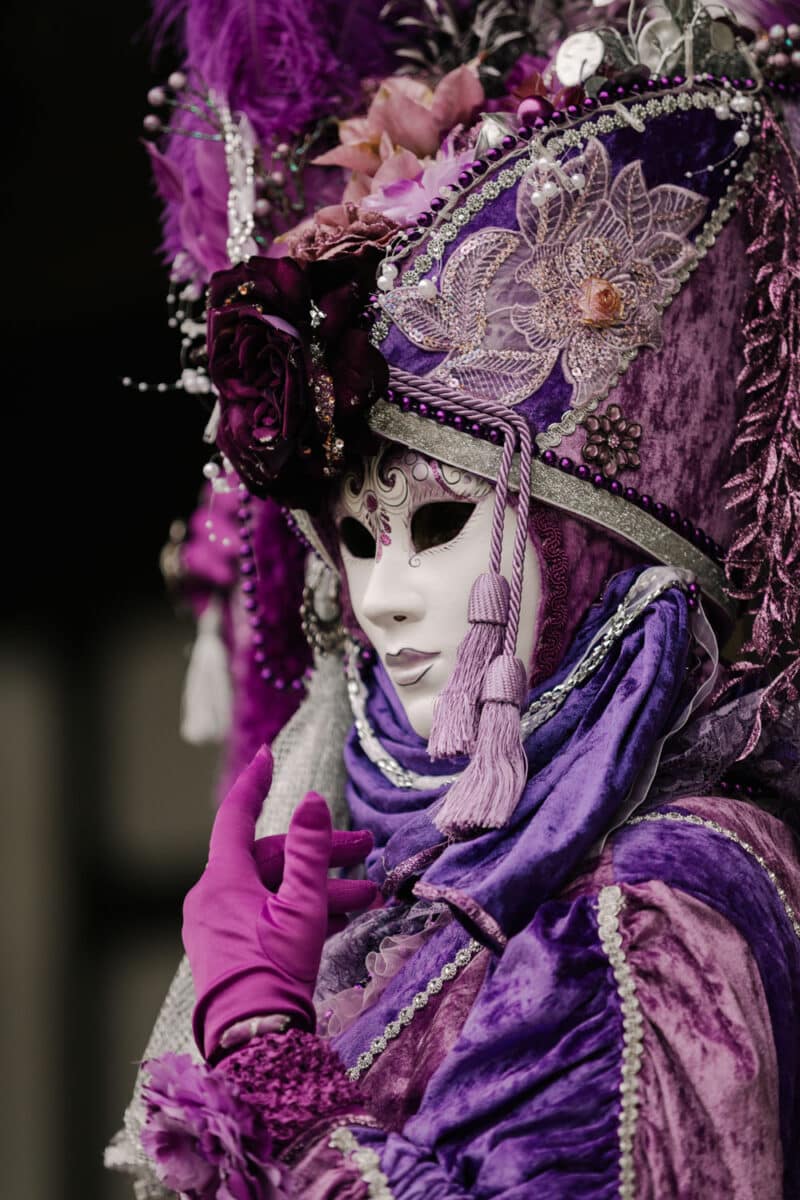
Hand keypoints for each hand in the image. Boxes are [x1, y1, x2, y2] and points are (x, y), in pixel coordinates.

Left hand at [183, 745, 376, 1059]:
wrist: (254, 1042)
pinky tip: (339, 919)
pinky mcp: (227, 951)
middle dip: (321, 854)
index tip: (268, 756)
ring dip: (320, 888)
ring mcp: (217, 927)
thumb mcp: (303, 905)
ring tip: (368, 896)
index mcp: (223, 880)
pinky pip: (265, 915)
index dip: (255, 783)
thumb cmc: (276, 971)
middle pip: (270, 859)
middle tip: (365, 849)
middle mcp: (213, 898)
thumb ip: (309, 851)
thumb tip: (312, 800)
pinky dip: (300, 910)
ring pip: (273, 890)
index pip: (236, 816)